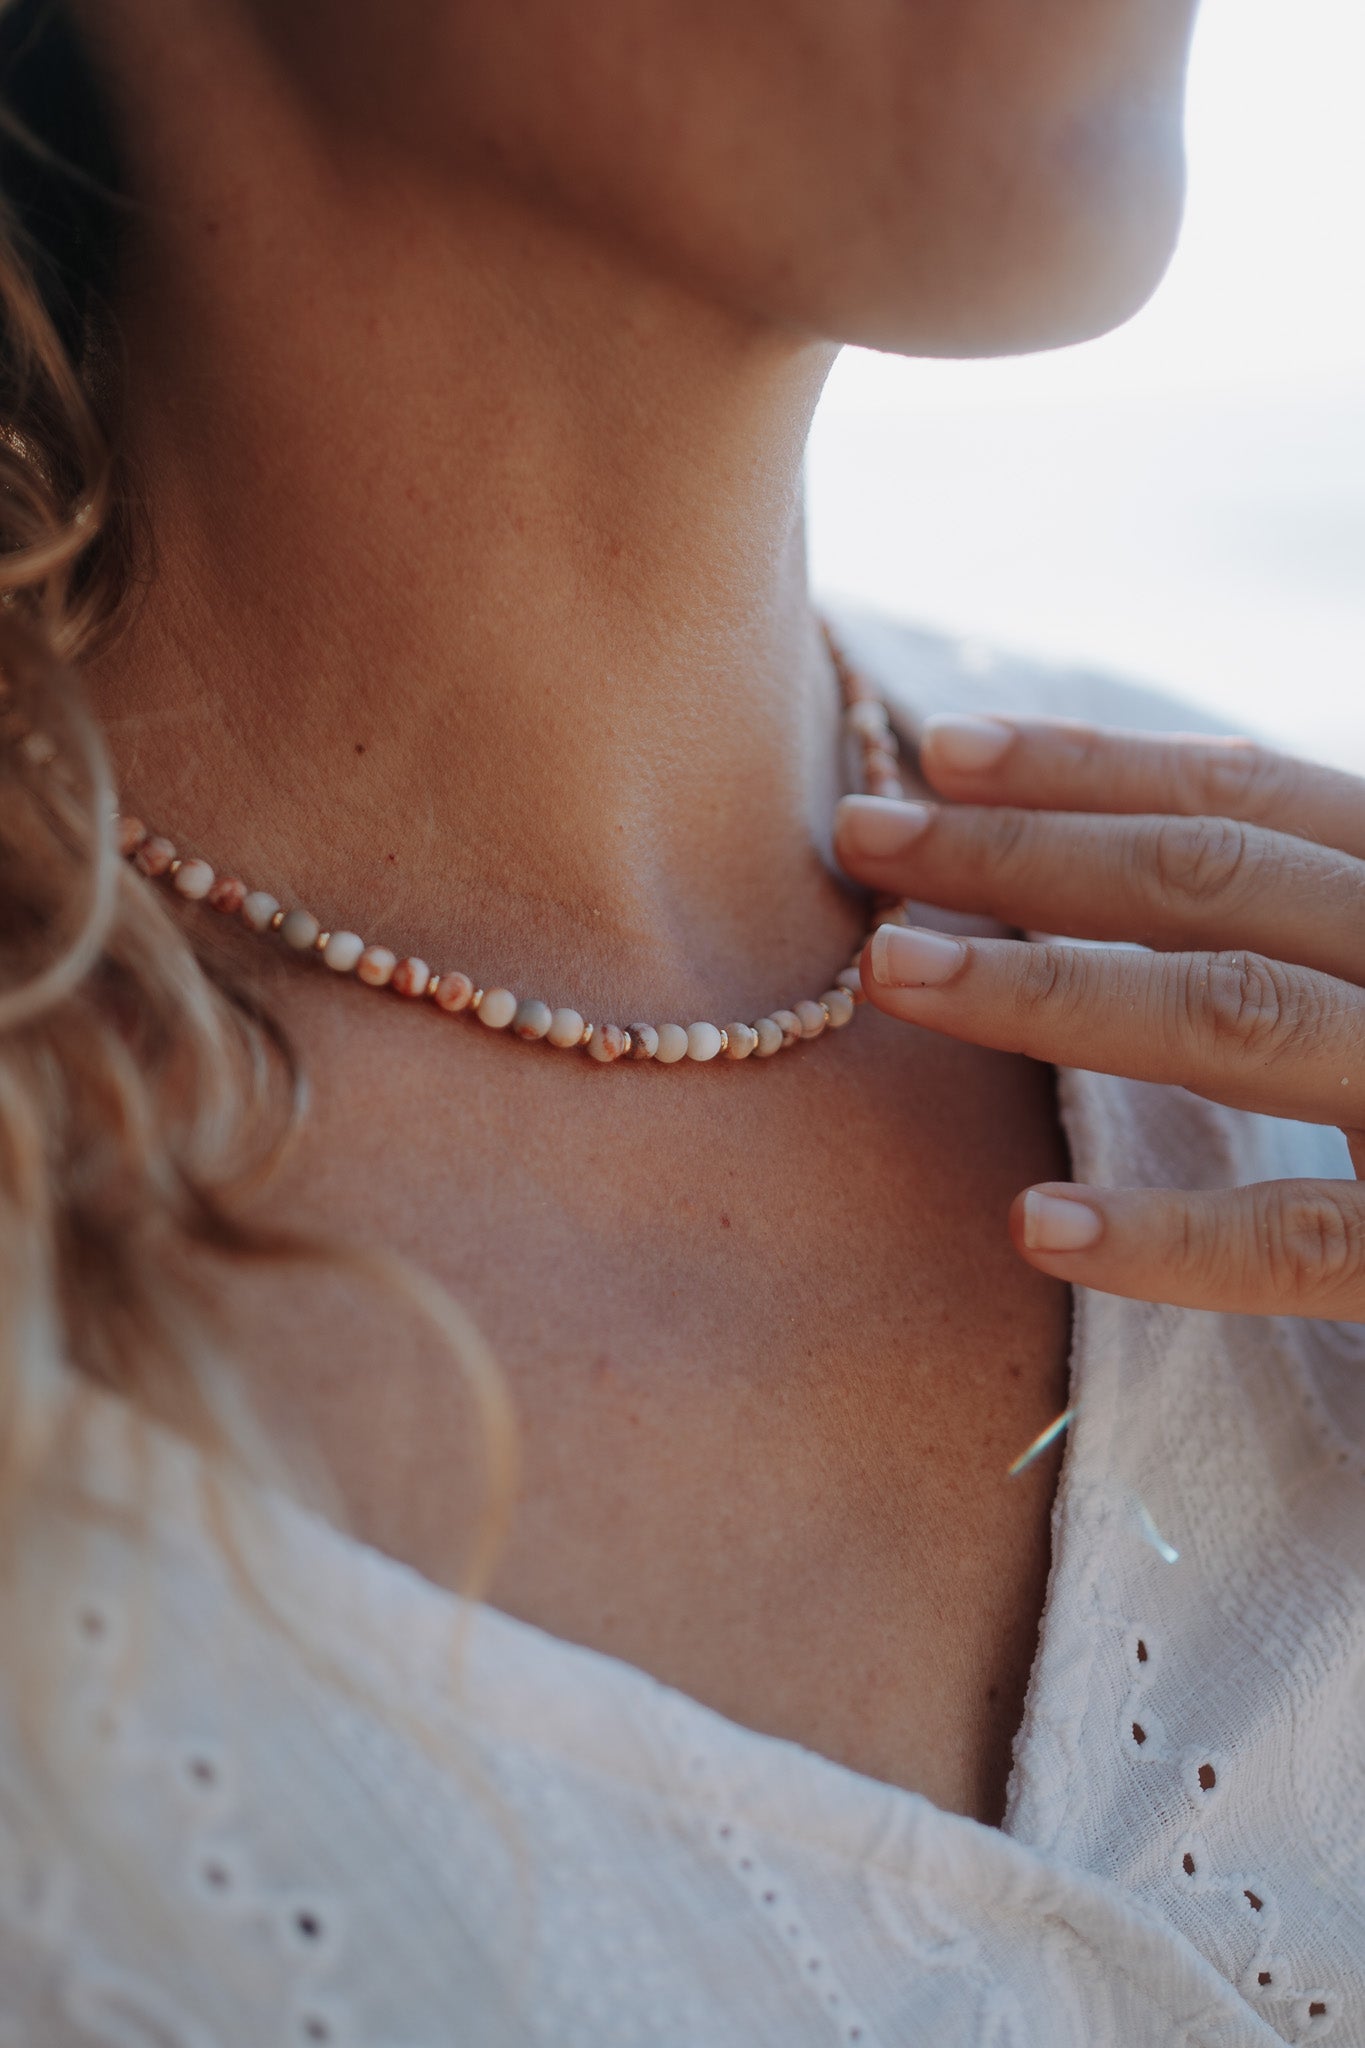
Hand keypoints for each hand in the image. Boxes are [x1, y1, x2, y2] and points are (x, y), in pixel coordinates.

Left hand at [833, 713, 1364, 1320]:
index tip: (937, 750)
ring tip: (897, 975)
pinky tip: (1037, 1225)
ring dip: (1052, 986)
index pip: (1253, 795)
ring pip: (1240, 1015)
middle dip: (1024, 849)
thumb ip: (1326, 921)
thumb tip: (1145, 863)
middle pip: (1217, 876)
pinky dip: (1172, 1232)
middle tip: (858, 839)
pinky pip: (1308, 1237)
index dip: (1089, 765)